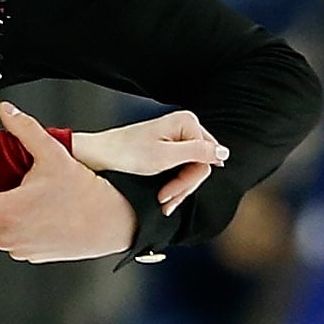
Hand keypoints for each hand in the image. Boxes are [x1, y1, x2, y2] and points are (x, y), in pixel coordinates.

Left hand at [0, 102, 140, 261]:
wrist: (113, 224)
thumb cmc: (84, 190)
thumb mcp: (53, 155)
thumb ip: (26, 131)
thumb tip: (5, 109)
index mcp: (0, 212)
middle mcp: (2, 236)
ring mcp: (14, 249)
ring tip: (12, 197)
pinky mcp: (27, 255)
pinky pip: (6, 238)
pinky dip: (7, 225)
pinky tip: (29, 213)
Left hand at [71, 107, 228, 189]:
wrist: (98, 155)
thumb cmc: (126, 154)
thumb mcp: (165, 157)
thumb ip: (198, 154)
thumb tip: (224, 152)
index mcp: (186, 122)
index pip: (207, 157)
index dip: (189, 180)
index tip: (170, 195)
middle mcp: (183, 126)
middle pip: (200, 164)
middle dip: (183, 186)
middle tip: (165, 201)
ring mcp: (175, 137)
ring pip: (190, 169)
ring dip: (177, 188)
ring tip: (161, 201)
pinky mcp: (166, 147)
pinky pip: (180, 168)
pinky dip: (172, 183)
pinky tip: (162, 196)